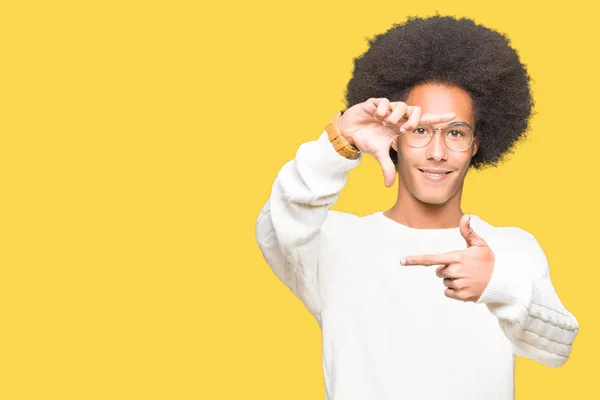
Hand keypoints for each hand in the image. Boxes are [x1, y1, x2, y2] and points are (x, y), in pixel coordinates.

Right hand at [338, 97, 454, 186]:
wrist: (349, 132)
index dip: (437, 118)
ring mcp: (387, 108)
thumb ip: (387, 167)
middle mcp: (397, 116)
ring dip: (393, 116)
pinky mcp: (375, 103)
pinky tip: (374, 115)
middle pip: (415, 110)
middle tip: (402, 129)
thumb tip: (389, 185)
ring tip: (383, 122)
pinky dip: (380, 110)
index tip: (454, 116)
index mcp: (401, 126)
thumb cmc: (366, 139)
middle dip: (412, 119)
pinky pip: (384, 102)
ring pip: (400, 105)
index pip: (423, 120)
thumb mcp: (379, 153)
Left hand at [399, 215, 494, 301]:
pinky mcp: (462, 296)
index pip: (432, 259)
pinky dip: (454, 291)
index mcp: (457, 258)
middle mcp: (456, 271)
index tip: (403, 261)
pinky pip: (448, 292)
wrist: (502, 280)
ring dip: (452, 280)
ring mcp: (459, 284)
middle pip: (439, 271)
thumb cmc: (488, 260)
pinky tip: (466, 286)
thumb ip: (468, 232)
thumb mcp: (479, 244)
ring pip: (444, 282)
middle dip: (447, 269)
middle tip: (463, 268)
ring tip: (468, 277)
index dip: (416, 260)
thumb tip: (465, 216)